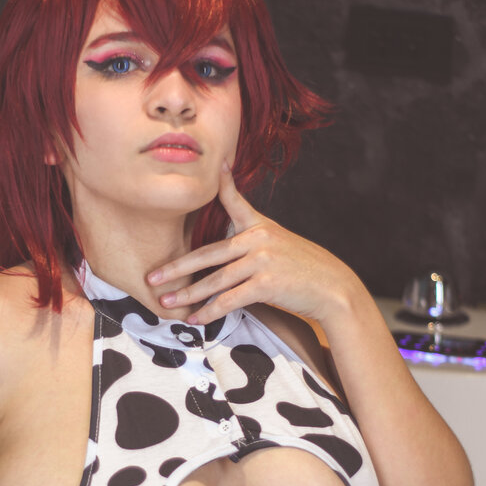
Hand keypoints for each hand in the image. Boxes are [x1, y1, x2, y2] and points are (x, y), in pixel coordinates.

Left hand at [147, 162, 361, 325]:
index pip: (235, 201)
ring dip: (188, 294)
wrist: (332, 288)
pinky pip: (230, 299)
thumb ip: (254, 242)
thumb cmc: (304, 270)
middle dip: (177, 267)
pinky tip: (195, 318)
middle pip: (208, 254)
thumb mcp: (281, 244)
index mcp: (260, 226)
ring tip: (167, 302)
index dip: (222, 184)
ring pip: (215, 280)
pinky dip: (210, 311)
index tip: (212, 167)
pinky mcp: (266, 283)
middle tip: (153, 277)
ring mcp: (262, 260)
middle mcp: (258, 239)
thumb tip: (228, 249)